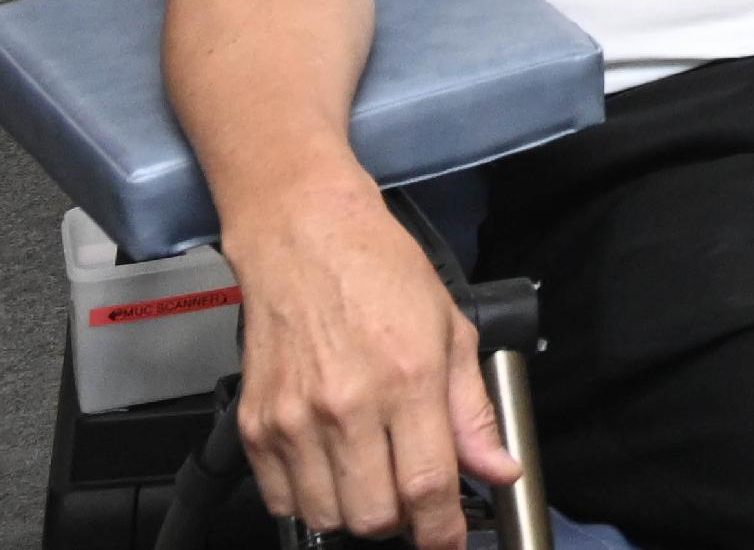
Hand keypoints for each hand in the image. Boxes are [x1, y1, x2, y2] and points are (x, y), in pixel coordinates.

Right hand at [225, 175, 518, 549]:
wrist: (303, 235)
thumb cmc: (381, 270)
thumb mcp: (450, 328)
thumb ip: (472, 409)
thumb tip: (498, 469)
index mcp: (408, 378)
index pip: (428, 487)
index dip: (443, 531)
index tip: (448, 540)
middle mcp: (348, 405)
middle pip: (374, 517)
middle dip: (401, 519)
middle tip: (409, 490)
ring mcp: (295, 419)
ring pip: (328, 517)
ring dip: (355, 511)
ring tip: (370, 471)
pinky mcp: (255, 425)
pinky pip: (283, 500)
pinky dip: (310, 499)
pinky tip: (330, 464)